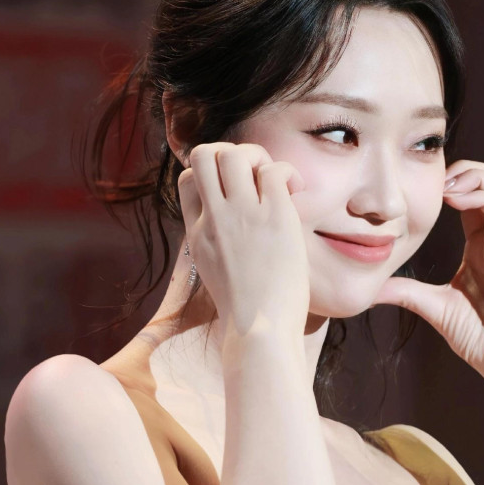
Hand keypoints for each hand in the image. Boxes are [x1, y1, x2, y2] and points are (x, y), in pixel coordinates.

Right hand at [179, 142, 307, 339]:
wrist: (260, 331)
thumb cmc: (248, 310)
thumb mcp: (217, 271)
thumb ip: (219, 241)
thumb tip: (238, 220)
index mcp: (196, 232)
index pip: (187, 178)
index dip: (211, 173)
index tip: (236, 192)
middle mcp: (214, 218)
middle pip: (205, 154)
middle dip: (231, 154)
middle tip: (255, 180)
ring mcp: (242, 215)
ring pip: (235, 153)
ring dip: (258, 157)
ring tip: (277, 185)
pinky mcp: (274, 217)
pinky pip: (274, 170)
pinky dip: (288, 173)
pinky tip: (296, 194)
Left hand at [370, 159, 483, 392]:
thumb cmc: (482, 338)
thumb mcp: (434, 306)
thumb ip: (405, 291)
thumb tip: (370, 289)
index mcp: (482, 244)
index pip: (473, 194)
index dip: (451, 181)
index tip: (419, 187)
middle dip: (467, 169)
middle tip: (435, 179)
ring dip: (479, 176)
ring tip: (447, 185)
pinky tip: (457, 200)